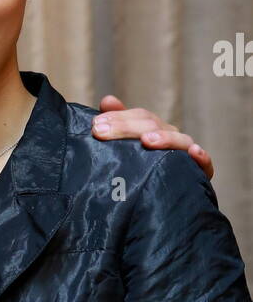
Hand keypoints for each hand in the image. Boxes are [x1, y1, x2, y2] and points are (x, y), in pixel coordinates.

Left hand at [92, 96, 213, 179]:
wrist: (161, 201)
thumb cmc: (139, 170)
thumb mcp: (124, 148)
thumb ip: (117, 125)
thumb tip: (108, 100)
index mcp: (154, 129)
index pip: (140, 117)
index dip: (119, 118)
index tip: (96, 126)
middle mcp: (170, 138)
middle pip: (154, 125)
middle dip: (127, 127)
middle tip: (102, 133)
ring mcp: (185, 154)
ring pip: (179, 141)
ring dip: (165, 138)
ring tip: (147, 140)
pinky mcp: (199, 173)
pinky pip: (205, 164)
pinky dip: (202, 157)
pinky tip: (194, 153)